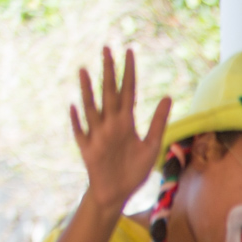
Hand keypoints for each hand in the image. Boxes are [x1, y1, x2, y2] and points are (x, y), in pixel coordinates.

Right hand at [73, 49, 171, 215]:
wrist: (118, 192)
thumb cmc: (134, 168)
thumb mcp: (152, 145)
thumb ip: (158, 122)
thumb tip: (167, 97)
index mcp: (126, 122)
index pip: (128, 92)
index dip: (129, 73)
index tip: (129, 52)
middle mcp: (110, 125)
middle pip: (110, 94)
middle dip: (109, 73)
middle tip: (106, 48)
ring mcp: (98, 135)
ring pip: (92, 109)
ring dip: (88, 91)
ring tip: (85, 71)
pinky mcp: (88, 150)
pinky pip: (81, 133)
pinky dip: (77, 122)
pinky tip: (74, 107)